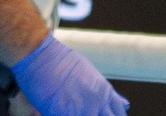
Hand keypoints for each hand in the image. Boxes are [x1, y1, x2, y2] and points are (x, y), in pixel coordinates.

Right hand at [11, 36, 126, 115]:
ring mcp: (80, 110)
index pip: (119, 114)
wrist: (40, 55)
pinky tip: (56, 113)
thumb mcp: (91, 75)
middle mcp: (96, 101)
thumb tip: (125, 103)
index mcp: (104, 92)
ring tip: (72, 109)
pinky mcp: (62, 114)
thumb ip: (107, 93)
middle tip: (88, 112)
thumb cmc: (62, 62)